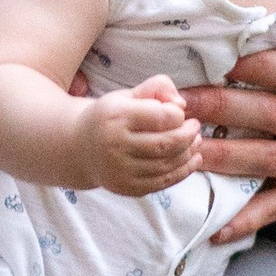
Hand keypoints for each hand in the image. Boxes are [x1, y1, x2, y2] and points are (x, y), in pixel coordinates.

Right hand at [79, 83, 197, 194]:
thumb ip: (156, 87)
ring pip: (167, 164)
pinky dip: (183, 171)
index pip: (161, 116)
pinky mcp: (126, 188)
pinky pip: (163, 182)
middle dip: (188, 135)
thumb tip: (181, 103)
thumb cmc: (109, 117)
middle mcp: (115, 145)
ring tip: (195, 141)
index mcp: (115, 116)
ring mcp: (120, 170)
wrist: (79, 149)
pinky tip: (193, 159)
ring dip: (189, 152)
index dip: (178, 114)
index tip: (179, 111)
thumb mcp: (127, 95)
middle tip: (195, 127)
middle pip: (166, 143)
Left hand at [185, 47, 275, 239]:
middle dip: (216, 104)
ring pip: (261, 157)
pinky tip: (215, 227)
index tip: (217, 57)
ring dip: (219, 154)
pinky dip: (242, 220)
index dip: (254, 63)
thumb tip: (239, 46)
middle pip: (265, 112)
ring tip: (182, 151)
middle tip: (177, 102)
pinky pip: (271, 209)